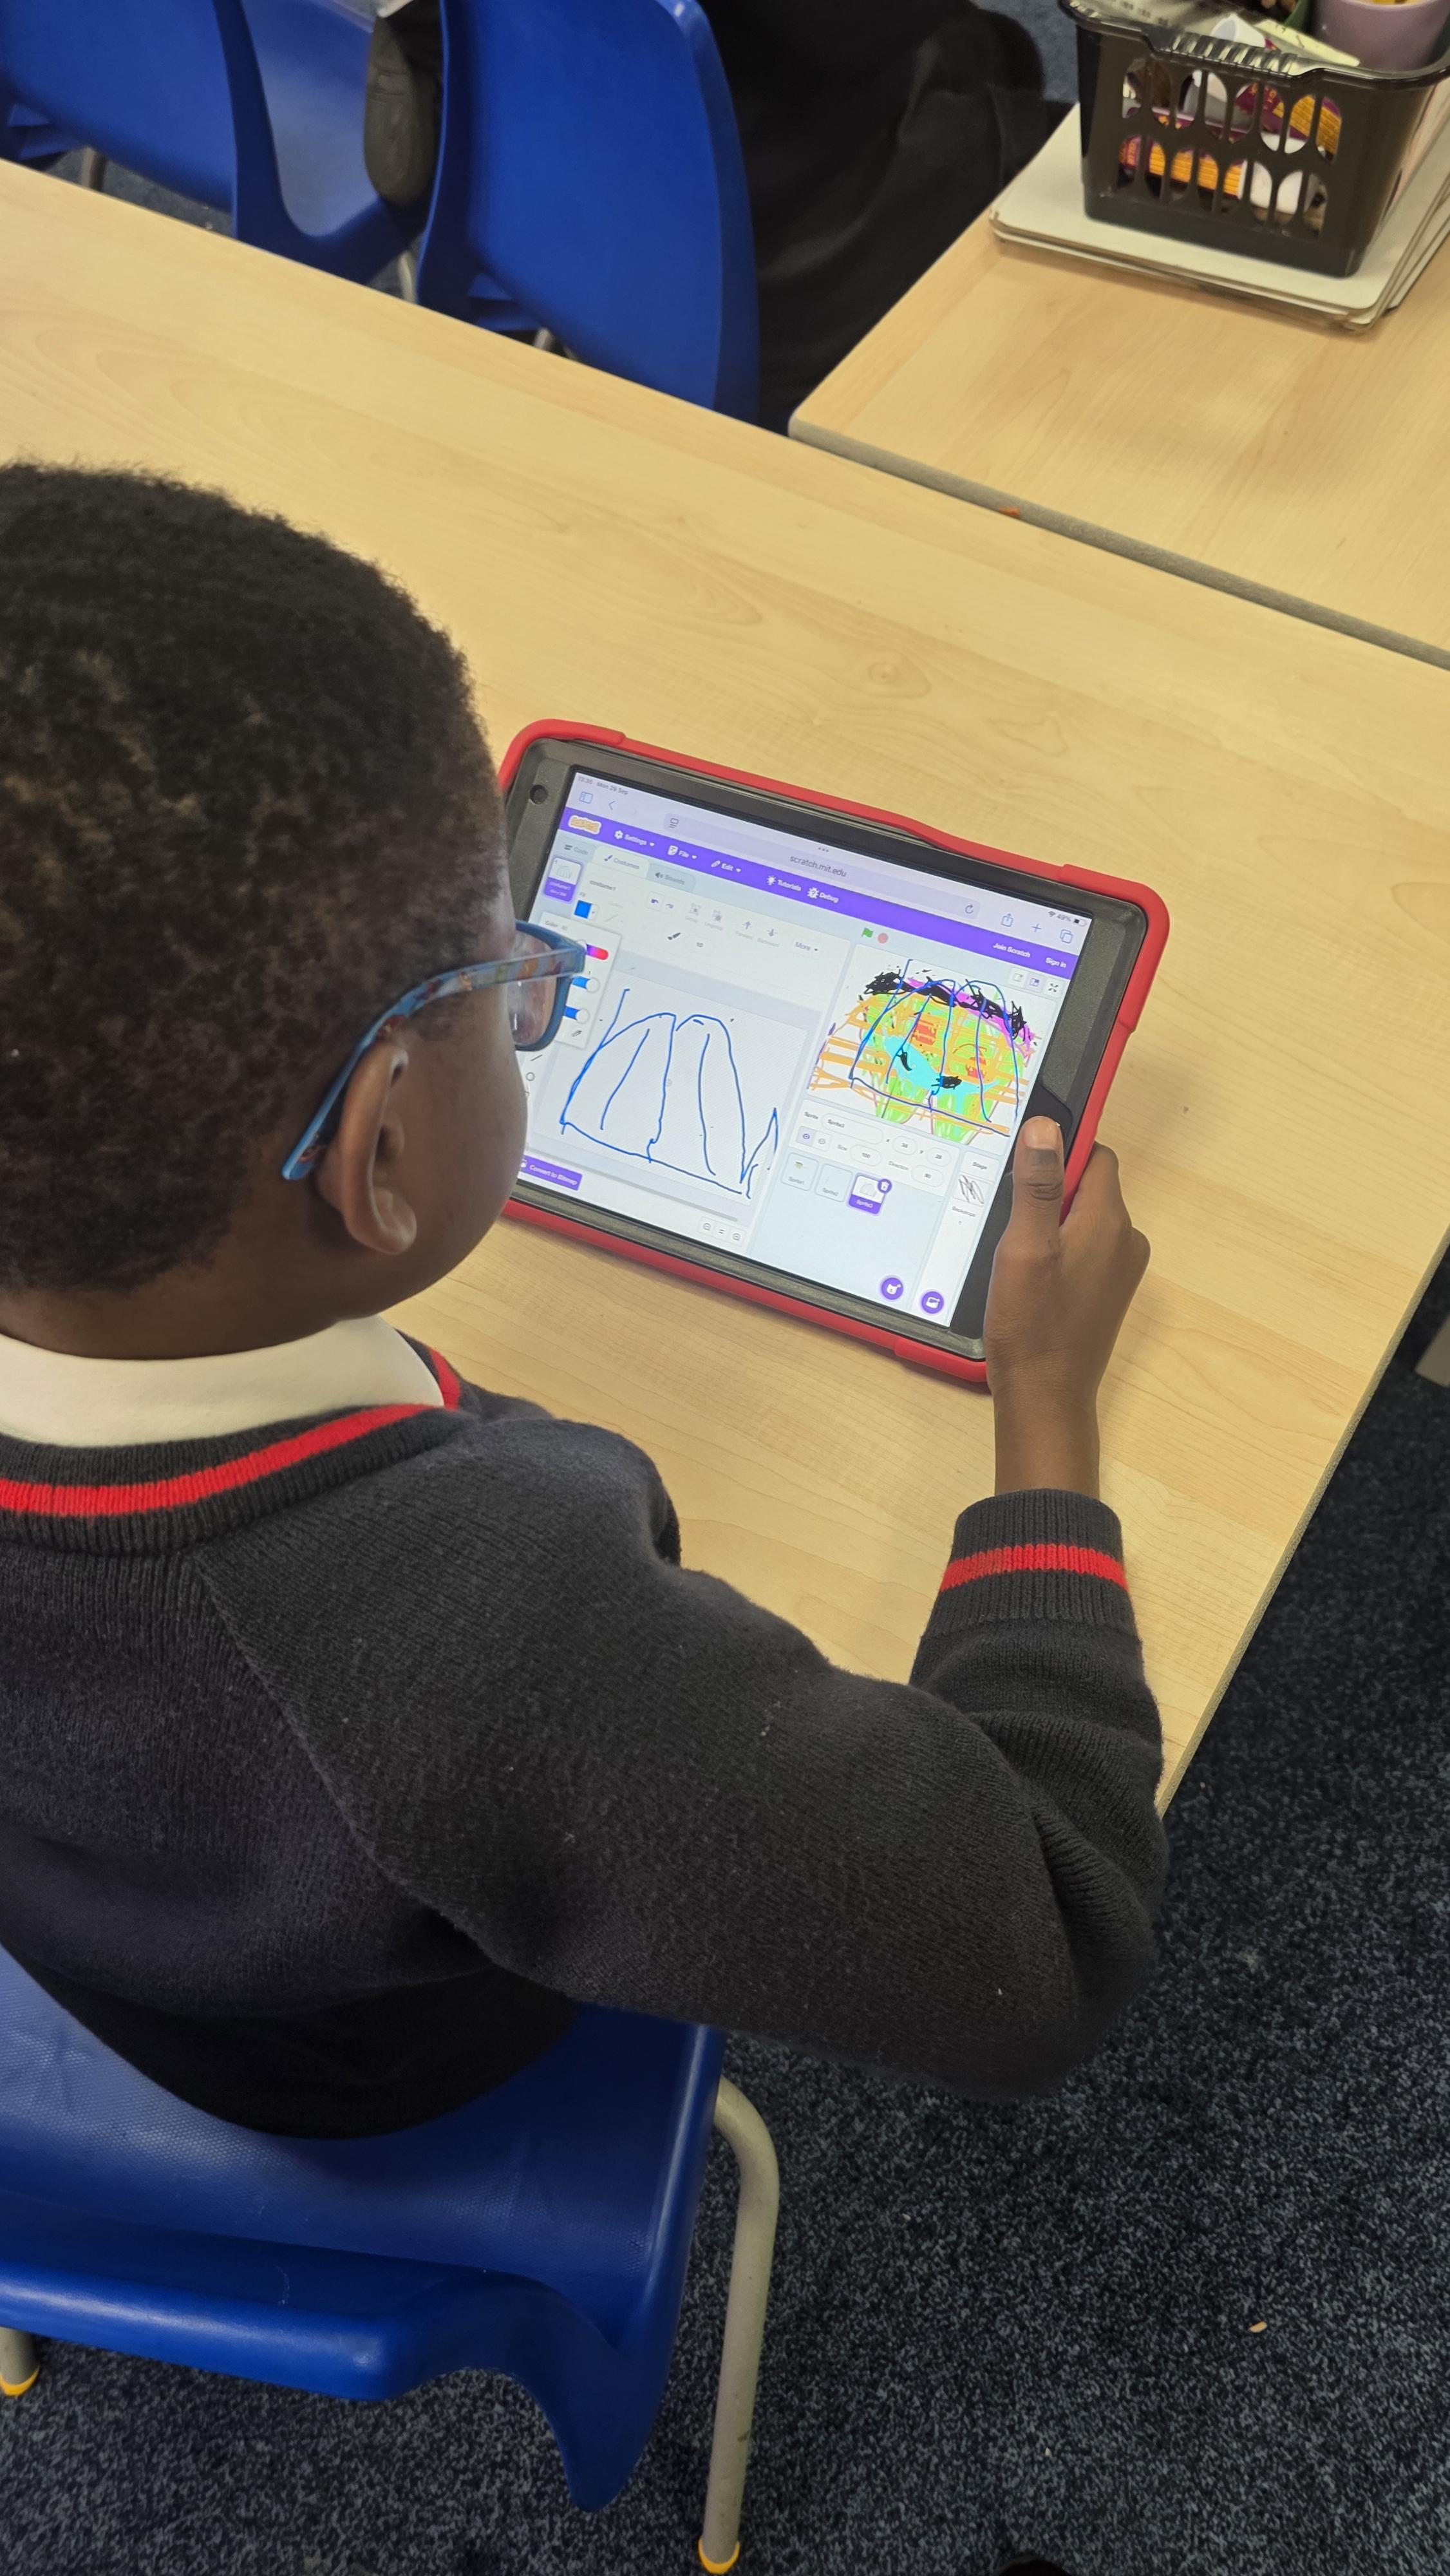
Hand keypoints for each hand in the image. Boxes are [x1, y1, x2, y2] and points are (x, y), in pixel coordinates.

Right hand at [984, 1118, 1149, 1496]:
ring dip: (1049, 1223)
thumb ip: (1038, 1185)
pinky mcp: (1106, 1291)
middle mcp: (1126, 1240)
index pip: (1095, 1155)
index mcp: (1110, 1221)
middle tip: (1007, 1214)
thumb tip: (1046, 1126)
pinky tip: (1027, 1274)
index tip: (1021, 1165)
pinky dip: (1055, 1250)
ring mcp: (1119, 1269)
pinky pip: (1082, 1249)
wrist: (1046, 1398)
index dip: (1058, 1151)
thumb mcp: (1025, 1247)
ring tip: (1013, 1249)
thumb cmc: (1032, 1325)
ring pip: (1082, 1219)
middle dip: (1048, 1191)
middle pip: (1088, 1186)